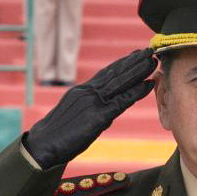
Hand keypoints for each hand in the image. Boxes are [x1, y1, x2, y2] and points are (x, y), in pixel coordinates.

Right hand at [22, 49, 156, 167]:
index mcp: (82, 91)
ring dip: (138, 71)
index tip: (135, 54)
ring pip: (120, 83)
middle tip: (149, 51)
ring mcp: (93, 103)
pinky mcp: (98, 117)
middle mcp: (88, 92)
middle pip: (115, 73)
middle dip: (133, 61)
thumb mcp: (73, 114)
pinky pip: (122, 102)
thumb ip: (88, 108)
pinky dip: (136, 92)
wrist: (44, 144)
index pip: (105, 73)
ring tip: (152, 61)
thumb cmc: (56, 134)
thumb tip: (103, 111)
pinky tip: (148, 84)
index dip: (122, 63)